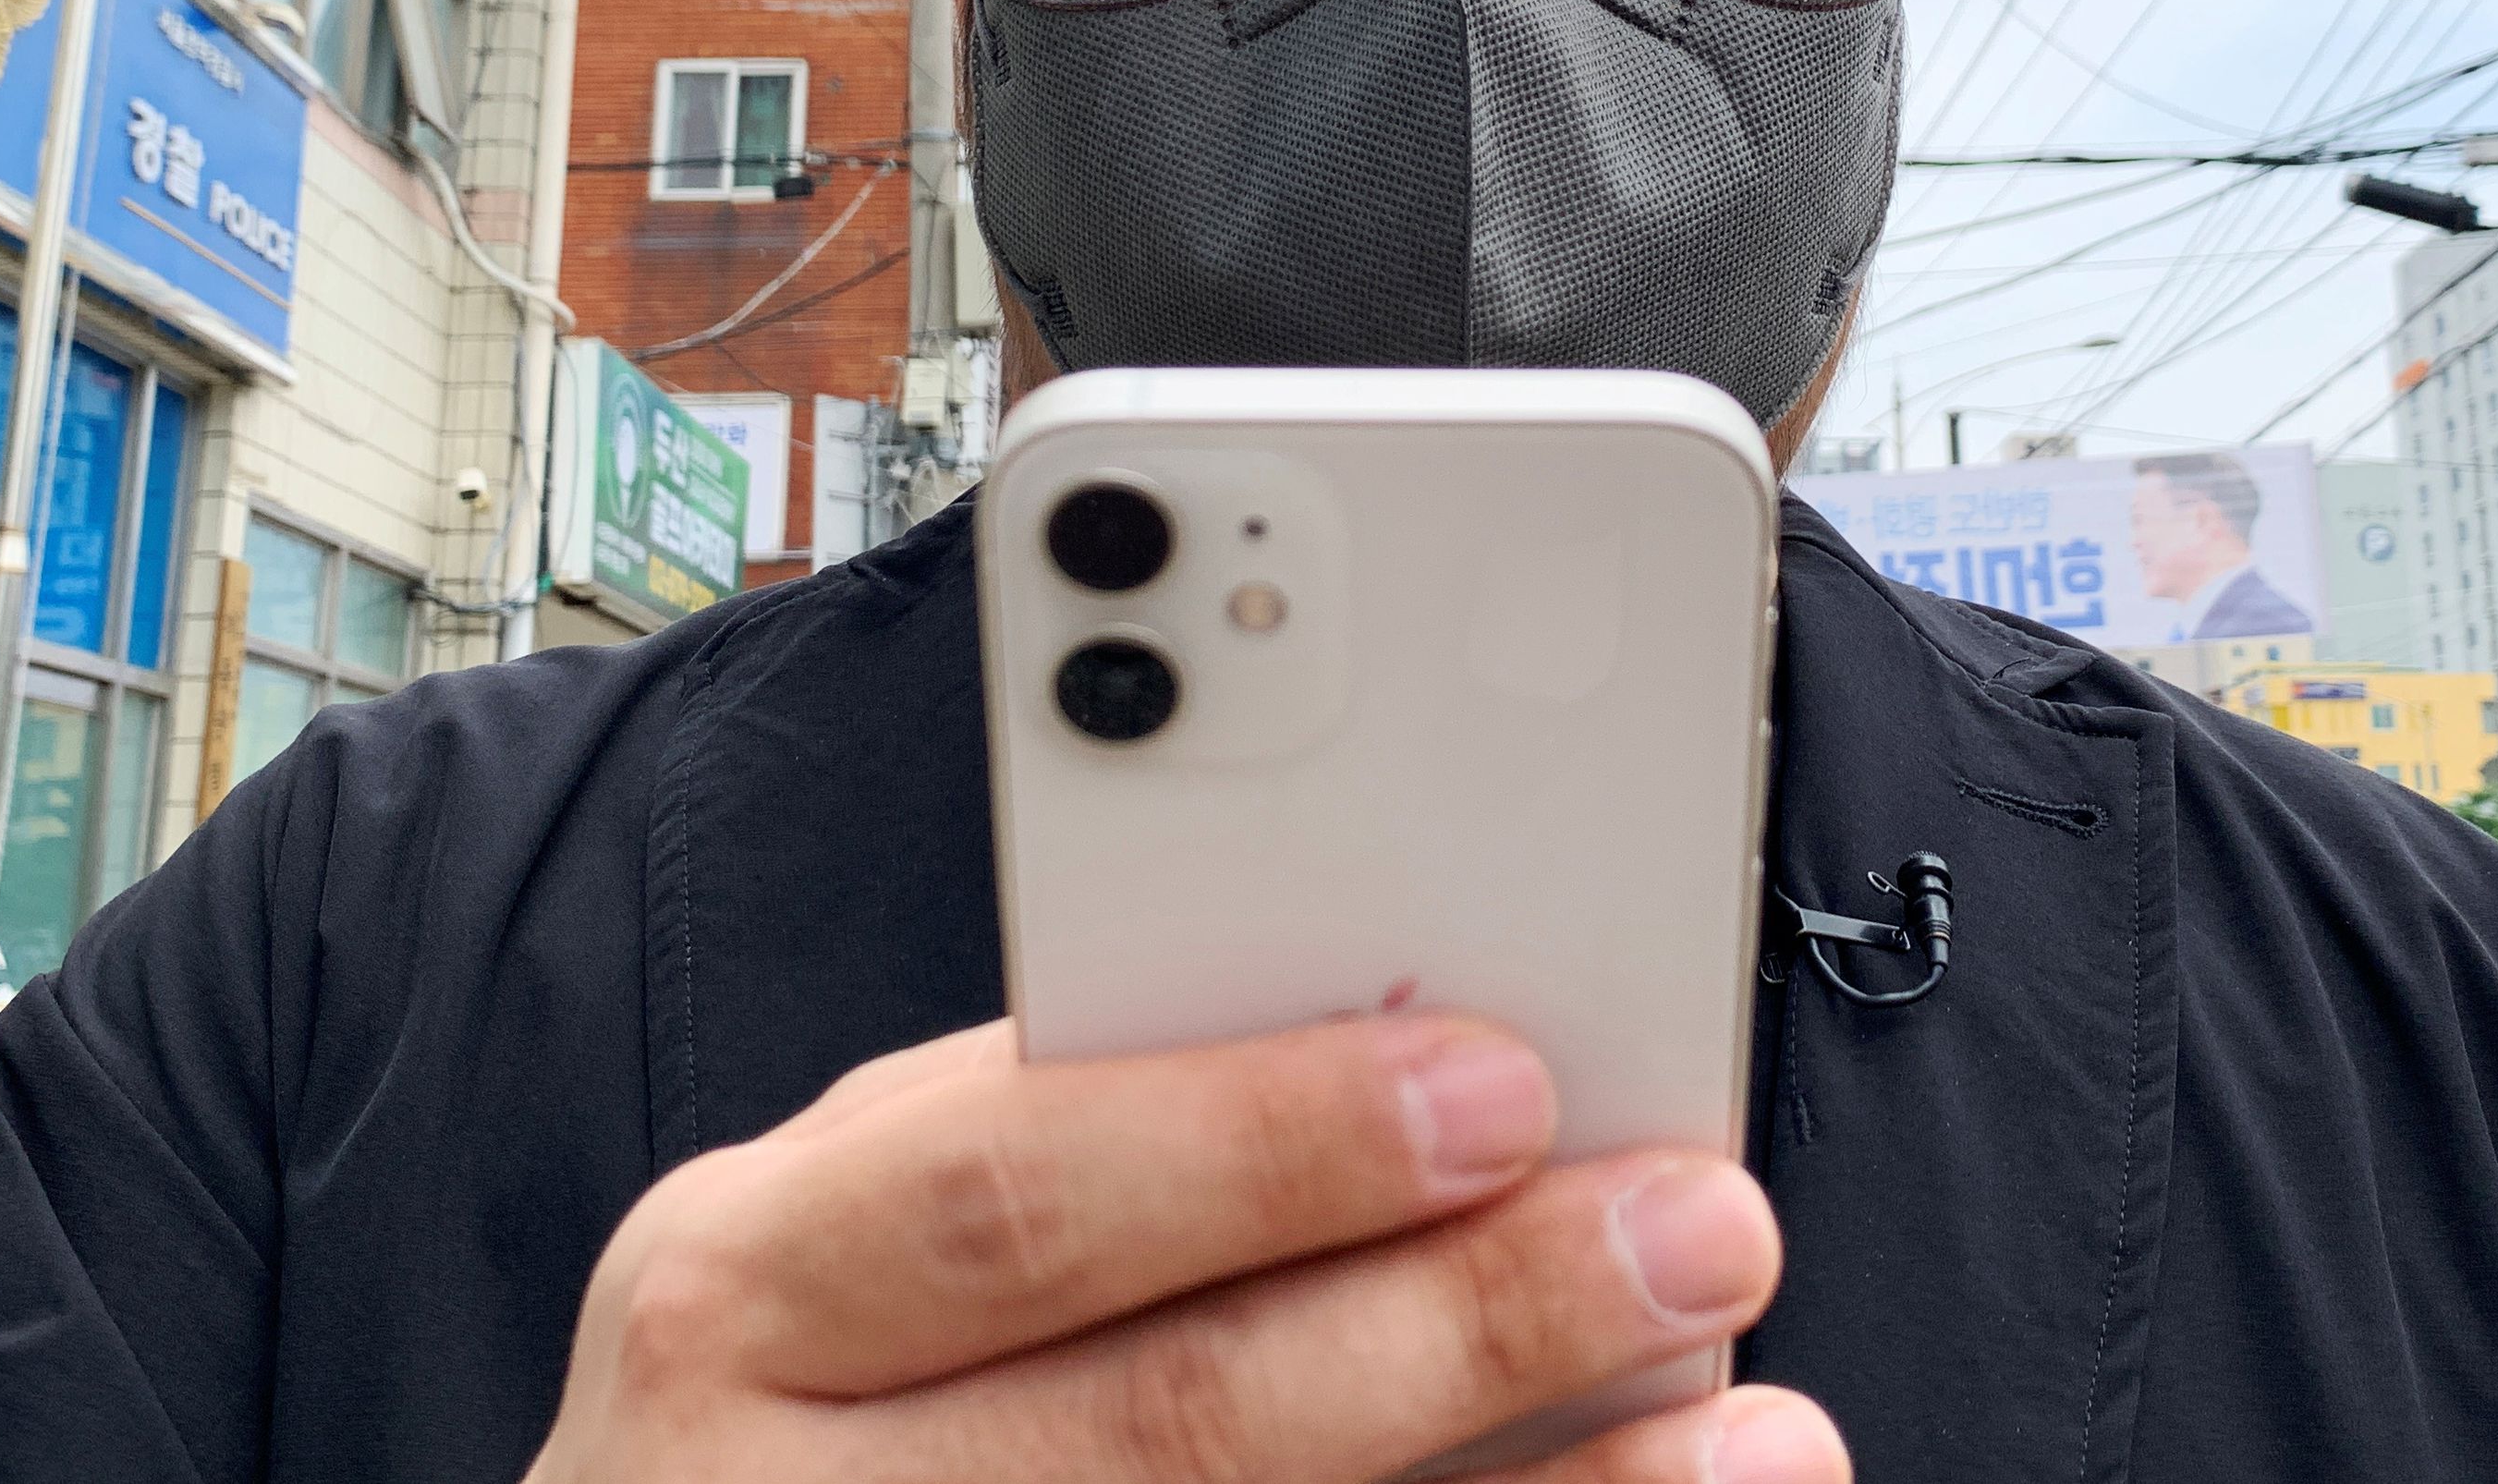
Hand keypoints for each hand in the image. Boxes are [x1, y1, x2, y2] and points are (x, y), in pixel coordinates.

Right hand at [527, 1015, 1843, 1483]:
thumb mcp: (854, 1236)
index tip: (1504, 1079)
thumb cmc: (809, 1389)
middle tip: (1697, 1227)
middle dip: (1465, 1322)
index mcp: (743, 1291)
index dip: (1263, 1138)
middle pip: (1170, 1419)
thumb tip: (1428, 1059)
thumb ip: (1078, 1138)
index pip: (1016, 1192)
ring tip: (1754, 1439)